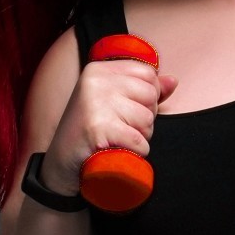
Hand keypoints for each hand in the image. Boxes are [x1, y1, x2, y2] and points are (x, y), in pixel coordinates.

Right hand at [43, 61, 178, 194]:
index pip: (148, 74)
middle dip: (145, 118)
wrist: (60, 164)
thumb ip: (145, 89)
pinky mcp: (98, 128)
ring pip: (147, 119)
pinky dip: (134, 152)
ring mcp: (95, 103)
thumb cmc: (92, 132)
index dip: (148, 97)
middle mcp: (95, 81)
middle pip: (150, 95)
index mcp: (99, 70)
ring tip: (116, 139)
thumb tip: (173, 81)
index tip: (126, 110)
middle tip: (120, 128)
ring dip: (139, 137)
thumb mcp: (115, 103)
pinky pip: (139, 141)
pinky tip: (116, 150)